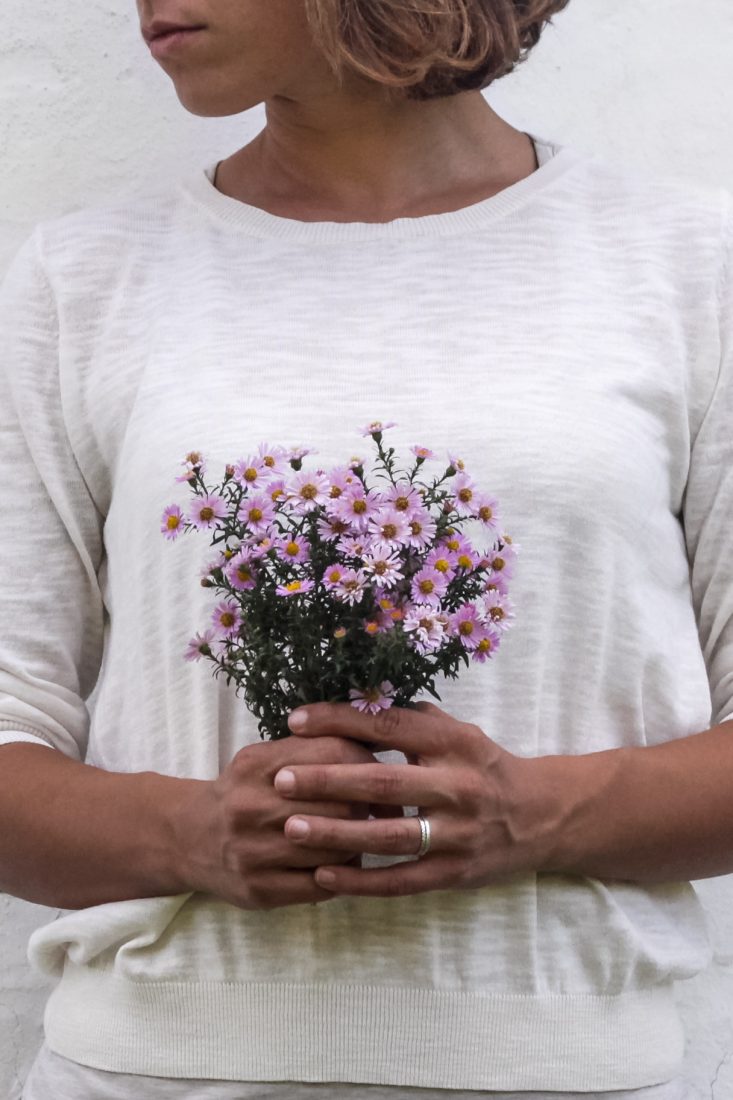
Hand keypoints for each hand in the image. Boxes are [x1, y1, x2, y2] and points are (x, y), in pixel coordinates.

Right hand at [175, 734, 387, 909]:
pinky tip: (342, 865)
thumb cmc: (244, 791)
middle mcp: (251, 806)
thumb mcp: (267, 757)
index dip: (368, 764)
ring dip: (358, 843)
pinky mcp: (259, 890)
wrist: (188, 838)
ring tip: (366, 836)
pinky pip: (320, 886)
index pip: (334, 754)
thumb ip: (314, 748)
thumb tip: (378, 746)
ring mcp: (253, 852)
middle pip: (340, 804)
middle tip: (385, 809)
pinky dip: (340, 875)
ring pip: (334, 849)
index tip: (385, 774)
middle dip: (369, 806)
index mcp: (258, 764)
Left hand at [276, 701, 560, 896]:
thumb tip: (353, 700)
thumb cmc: (482, 767)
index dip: (341, 721)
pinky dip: (361, 881)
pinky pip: (401, 881)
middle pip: (384, 783)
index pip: (390, 727)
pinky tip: (322, 876)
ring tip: (291, 827)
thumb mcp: (458, 732)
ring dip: (336, 832)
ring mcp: (457, 834)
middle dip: (328, 780)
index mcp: (454, 743)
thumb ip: (410, 720)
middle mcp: (457, 786)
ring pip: (389, 836)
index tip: (296, 720)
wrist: (538, 817)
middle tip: (281, 779)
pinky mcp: (454, 874)